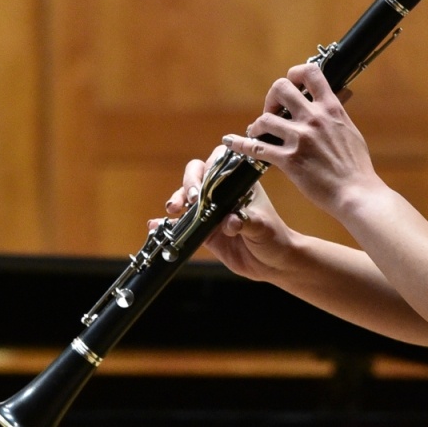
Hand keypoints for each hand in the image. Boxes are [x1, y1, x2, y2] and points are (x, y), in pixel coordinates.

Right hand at [159, 146, 297, 282]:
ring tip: (173, 210)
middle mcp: (221, 192)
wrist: (271, 263)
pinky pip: (181, 223)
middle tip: (191, 199)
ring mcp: (209, 210)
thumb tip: (231, 222)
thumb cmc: (273, 238)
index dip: (209, 168)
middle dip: (189, 183)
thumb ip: (246, 221)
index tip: (205, 183)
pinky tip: (154, 225)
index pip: (219, 163)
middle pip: (197, 175)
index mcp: (238, 183)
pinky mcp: (202, 229)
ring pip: (186, 197)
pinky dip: (167, 224)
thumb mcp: (262, 227)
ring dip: (176, 200)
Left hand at [220, 62, 378, 218]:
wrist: (356, 193)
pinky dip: (240, 144)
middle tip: (272, 112)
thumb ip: (336, 114)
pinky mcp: (289, 160)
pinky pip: (256, 147)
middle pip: (280, 88)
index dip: (295, 74)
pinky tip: (231, 142)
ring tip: (257, 133)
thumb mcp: (349, 130)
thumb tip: (334, 99)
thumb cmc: (356, 166)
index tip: (290, 85)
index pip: (310, 73)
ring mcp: (300, 138)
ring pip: (265, 119)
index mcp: (331, 108)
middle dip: (271, 99)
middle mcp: (314, 118)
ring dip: (257, 126)